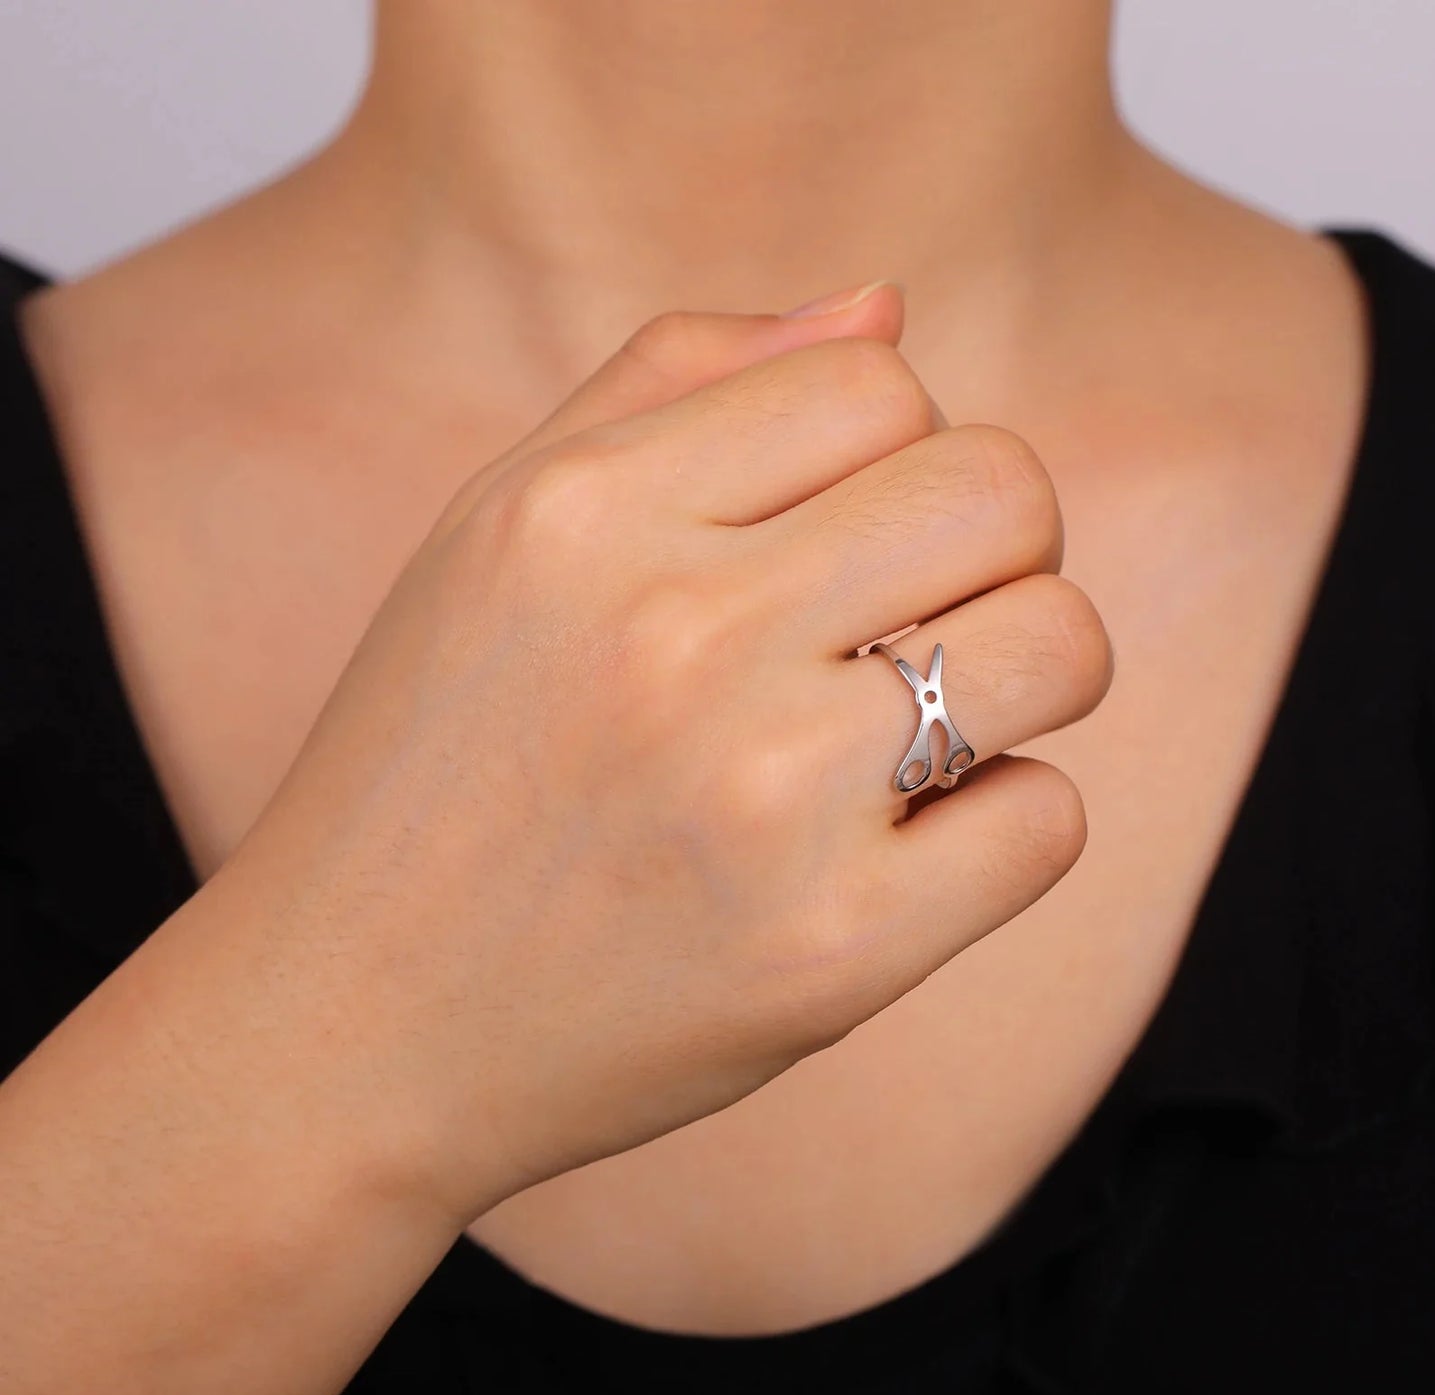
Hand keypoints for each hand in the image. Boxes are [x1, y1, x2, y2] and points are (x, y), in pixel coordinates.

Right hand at [222, 284, 1112, 1224]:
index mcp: (583, 512)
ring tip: (926, 725)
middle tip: (916, 619)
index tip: (845, 535)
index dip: (892, 450)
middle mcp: (673, 637)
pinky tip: (903, 846)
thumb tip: (889, 302)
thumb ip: (674, 384)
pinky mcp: (831, 954)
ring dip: (1023, 671)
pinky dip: (1000, 824)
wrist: (350, 1027)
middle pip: (999, 486)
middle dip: (991, 543)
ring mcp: (759, 800)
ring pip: (1060, 641)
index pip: (878, 377)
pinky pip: (1047, 820)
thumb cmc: (429, 772)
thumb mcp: (491, 536)